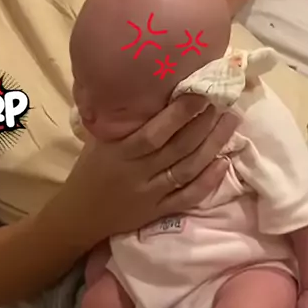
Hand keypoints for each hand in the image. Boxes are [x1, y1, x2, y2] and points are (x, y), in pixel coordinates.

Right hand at [61, 95, 237, 240]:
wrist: (79, 216)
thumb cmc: (88, 171)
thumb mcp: (97, 142)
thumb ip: (118, 122)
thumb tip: (145, 90)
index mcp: (119, 153)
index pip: (154, 133)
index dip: (179, 114)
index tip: (199, 92)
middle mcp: (137, 173)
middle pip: (177, 148)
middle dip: (203, 123)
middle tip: (222, 102)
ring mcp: (150, 195)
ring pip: (187, 169)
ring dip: (212, 146)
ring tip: (229, 123)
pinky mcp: (159, 212)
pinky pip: (188, 197)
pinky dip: (208, 181)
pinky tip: (224, 163)